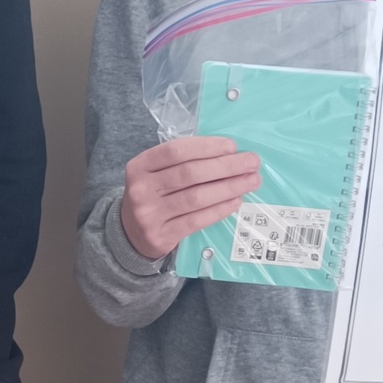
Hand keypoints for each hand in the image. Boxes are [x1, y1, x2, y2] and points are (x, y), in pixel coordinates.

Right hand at [119, 134, 260, 260]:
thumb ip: (182, 162)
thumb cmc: (154, 195)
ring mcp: (150, 214)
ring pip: (197, 197)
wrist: (131, 233)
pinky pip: (197, 220)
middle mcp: (141, 189)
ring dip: (229, 187)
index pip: (176, 151)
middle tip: (251, 162)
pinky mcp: (162, 235)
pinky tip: (236, 201)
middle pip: (190, 173)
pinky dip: (220, 209)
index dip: (207, 147)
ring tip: (251, 181)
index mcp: (139, 166)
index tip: (232, 146)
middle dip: (226, 166)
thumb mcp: (155, 173)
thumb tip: (227, 154)